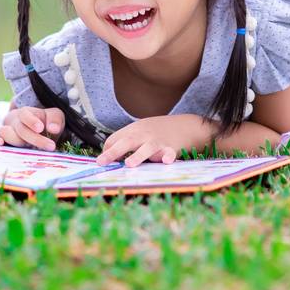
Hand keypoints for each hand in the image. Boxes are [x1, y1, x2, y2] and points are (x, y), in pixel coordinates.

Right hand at [0, 106, 64, 150]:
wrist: (36, 129)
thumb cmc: (45, 122)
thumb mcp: (54, 116)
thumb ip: (55, 120)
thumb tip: (54, 129)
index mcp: (26, 113)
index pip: (25, 114)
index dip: (31, 121)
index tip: (40, 128)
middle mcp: (15, 122)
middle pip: (20, 129)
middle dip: (36, 139)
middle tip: (51, 146)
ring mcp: (8, 132)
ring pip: (5, 133)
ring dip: (17, 141)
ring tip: (30, 148)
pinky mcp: (4, 142)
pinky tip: (0, 143)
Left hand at [96, 114, 215, 166]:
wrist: (187, 125)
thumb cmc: (160, 131)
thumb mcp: (142, 130)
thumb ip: (127, 139)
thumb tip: (108, 153)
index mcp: (135, 130)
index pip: (116, 139)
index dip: (108, 151)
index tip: (103, 162)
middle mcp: (144, 134)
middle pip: (127, 142)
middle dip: (113, 152)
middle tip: (101, 162)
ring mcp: (158, 141)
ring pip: (147, 148)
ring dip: (138, 156)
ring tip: (129, 164)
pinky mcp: (172, 148)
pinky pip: (170, 153)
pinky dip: (168, 157)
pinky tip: (166, 161)